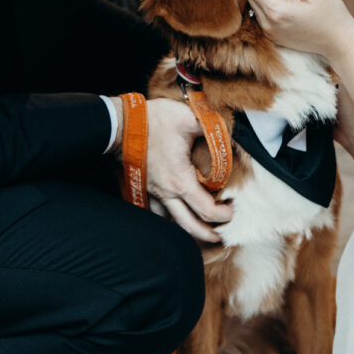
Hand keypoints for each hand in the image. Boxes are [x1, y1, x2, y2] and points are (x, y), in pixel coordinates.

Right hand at [144, 97, 232, 242]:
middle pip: (190, 226)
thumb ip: (211, 126)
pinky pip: (157, 212)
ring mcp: (154, 193)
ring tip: (202, 228)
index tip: (233, 208)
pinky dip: (169, 219)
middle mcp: (167, 193)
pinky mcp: (145, 188)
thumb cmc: (153, 122)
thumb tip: (227, 129)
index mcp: (180, 180)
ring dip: (188, 228)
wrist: (120, 125)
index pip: (207, 211)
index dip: (224, 215)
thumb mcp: (188, 118)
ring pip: (171, 223)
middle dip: (208, 235)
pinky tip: (177, 216)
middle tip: (221, 234)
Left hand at [244, 0, 353, 64]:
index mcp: (276, 11)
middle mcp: (267, 25)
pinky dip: (272, 7)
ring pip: (253, 3)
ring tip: (291, 0)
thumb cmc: (331, 13)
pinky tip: (290, 10)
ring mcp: (268, 33)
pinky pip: (261, 14)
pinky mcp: (271, 37)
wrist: (340, 42)